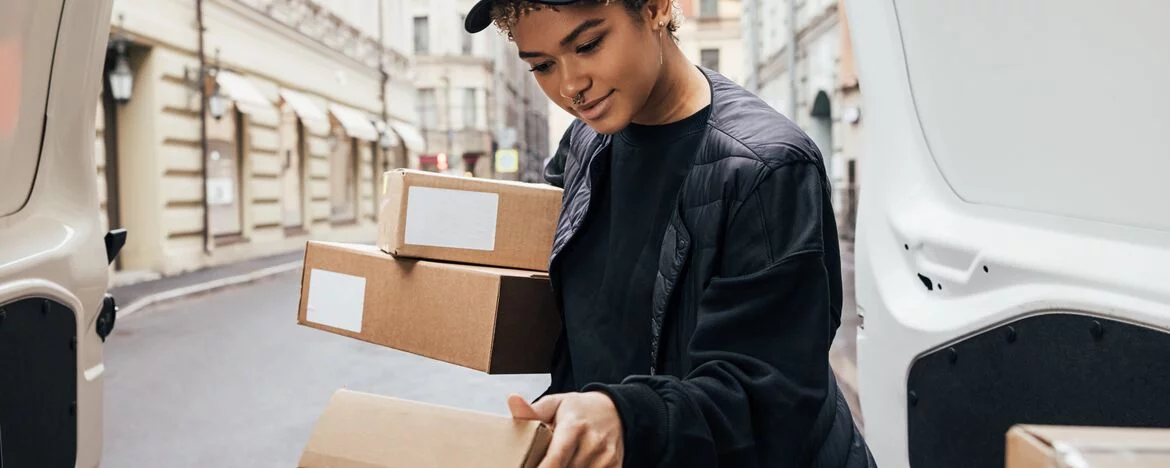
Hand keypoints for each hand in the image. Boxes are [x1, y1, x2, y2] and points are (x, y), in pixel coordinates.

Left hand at [507, 392, 623, 467]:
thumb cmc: (578, 410)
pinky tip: (573, 463)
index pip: (555, 460)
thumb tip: (512, 400)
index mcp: (574, 427)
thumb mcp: (555, 404)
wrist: (614, 411)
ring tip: (560, 460)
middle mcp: (593, 443)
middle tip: (537, 461)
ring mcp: (606, 458)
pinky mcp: (615, 467)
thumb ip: (532, 410)